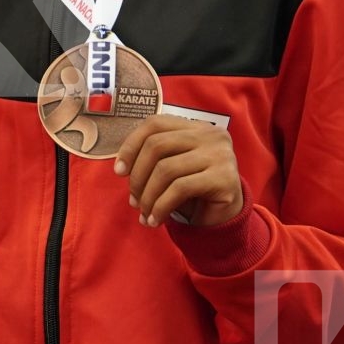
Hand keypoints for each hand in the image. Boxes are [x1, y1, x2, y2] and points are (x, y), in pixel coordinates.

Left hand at [112, 115, 244, 228]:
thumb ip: (151, 158)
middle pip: (157, 145)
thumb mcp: (170, 168)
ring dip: (148, 196)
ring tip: (144, 213)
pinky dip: (161, 206)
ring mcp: (220, 154)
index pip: (155, 124)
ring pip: (166, 169)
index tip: (118, 171)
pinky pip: (180, 189)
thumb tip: (121, 167)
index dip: (131, 145)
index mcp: (195, 126)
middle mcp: (211, 134)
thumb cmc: (192, 190)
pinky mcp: (225, 178)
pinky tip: (155, 219)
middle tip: (133, 200)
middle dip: (138, 176)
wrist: (224, 216)